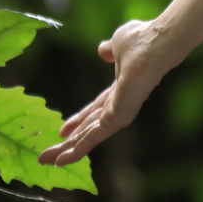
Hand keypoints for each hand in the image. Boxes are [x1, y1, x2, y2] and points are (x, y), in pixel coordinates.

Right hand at [38, 19, 167, 165]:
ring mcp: (120, 112)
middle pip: (89, 128)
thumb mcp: (118, 44)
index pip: (95, 109)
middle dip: (68, 141)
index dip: (78, 120)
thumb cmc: (142, 40)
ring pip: (90, 136)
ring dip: (69, 150)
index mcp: (119, 89)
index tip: (62, 130)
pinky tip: (63, 159)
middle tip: (47, 155)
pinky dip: (79, 148)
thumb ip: (109, 50)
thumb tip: (103, 49)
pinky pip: (95, 136)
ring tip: (48, 161)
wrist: (155, 43)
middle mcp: (120, 104)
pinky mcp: (119, 117)